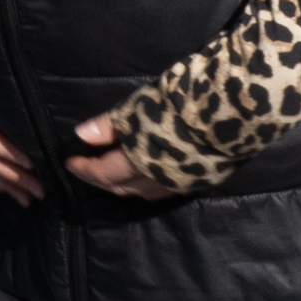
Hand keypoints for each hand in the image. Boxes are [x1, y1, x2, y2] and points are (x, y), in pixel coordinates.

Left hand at [55, 94, 206, 206]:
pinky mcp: (199, 183)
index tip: (70, 161)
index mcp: (139, 164)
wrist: (231, 112)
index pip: (103, 175)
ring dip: (124, 186)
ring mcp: (180, 185)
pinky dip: (147, 185)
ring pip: (144, 194)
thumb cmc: (179, 106)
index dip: (85, 169)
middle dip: (101, 180)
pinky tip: (144, 174)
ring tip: (112, 173)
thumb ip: (109, 126)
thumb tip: (81, 136)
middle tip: (88, 168)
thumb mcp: (138, 108)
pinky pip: (164, 190)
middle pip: (122, 189)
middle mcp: (158, 182)